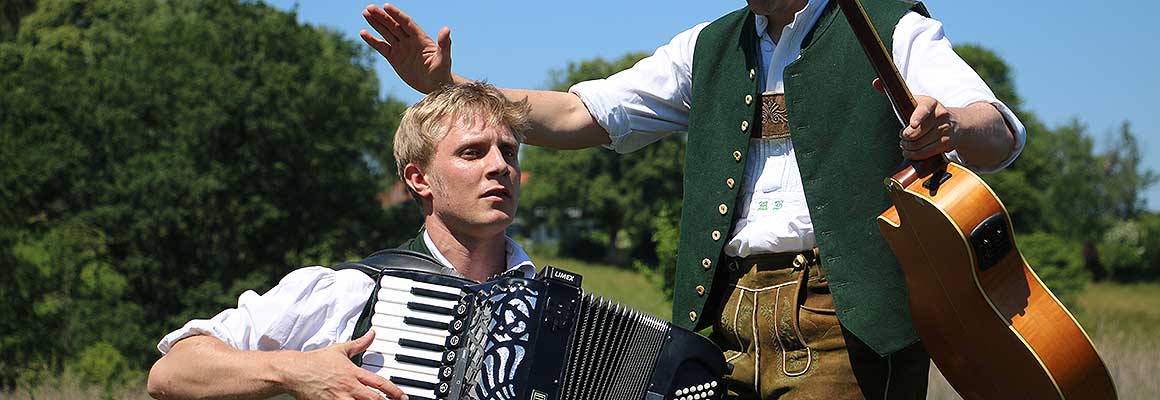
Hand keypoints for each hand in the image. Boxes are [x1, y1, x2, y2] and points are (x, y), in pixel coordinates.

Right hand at [278, 331, 407, 399]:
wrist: (294, 371)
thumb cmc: (315, 361)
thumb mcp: (340, 349)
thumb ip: (359, 343)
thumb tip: (372, 334)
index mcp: (353, 372)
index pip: (379, 382)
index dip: (394, 390)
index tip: (402, 396)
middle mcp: (349, 386)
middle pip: (374, 398)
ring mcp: (339, 398)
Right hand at [360, 3, 453, 93]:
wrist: (435, 85)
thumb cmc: (442, 71)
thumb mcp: (444, 58)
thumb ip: (444, 43)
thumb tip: (446, 29)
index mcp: (420, 38)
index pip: (406, 23)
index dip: (396, 14)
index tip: (386, 6)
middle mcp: (409, 40)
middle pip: (393, 25)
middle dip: (382, 16)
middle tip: (369, 7)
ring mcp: (401, 48)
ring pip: (386, 33)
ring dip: (376, 23)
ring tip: (365, 13)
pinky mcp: (394, 58)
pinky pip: (382, 47)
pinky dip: (373, 41)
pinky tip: (363, 33)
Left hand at [872, 78, 956, 160]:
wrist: (957, 123)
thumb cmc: (927, 112)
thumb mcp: (915, 100)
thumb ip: (895, 93)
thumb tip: (875, 82)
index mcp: (930, 102)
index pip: (923, 109)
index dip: (917, 117)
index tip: (912, 124)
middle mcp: (940, 115)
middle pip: (916, 132)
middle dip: (904, 137)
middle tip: (902, 136)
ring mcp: (945, 130)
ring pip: (919, 144)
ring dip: (907, 147)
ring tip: (905, 144)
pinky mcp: (947, 143)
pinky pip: (925, 153)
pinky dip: (914, 155)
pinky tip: (910, 151)